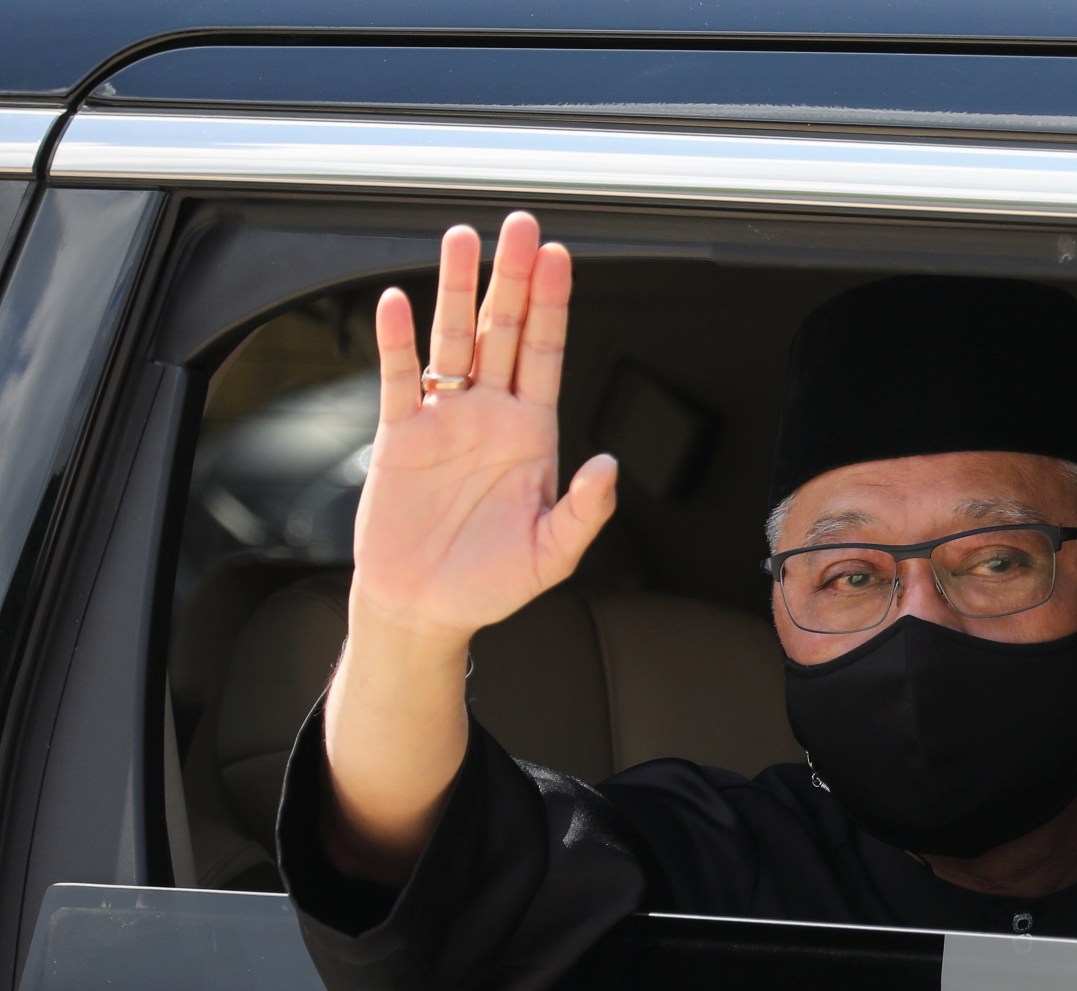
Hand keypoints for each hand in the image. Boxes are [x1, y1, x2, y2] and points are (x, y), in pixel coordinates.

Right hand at [350, 211, 616, 643]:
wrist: (425, 609)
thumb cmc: (491, 584)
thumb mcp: (550, 554)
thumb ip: (583, 511)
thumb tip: (609, 466)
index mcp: (533, 434)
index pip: (547, 354)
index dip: (554, 305)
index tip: (559, 257)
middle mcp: (490, 415)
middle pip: (504, 330)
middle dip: (512, 278)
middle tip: (520, 225)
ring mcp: (444, 419)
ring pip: (452, 340)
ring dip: (456, 290)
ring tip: (461, 238)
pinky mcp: (398, 434)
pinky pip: (398, 377)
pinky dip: (397, 340)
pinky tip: (398, 302)